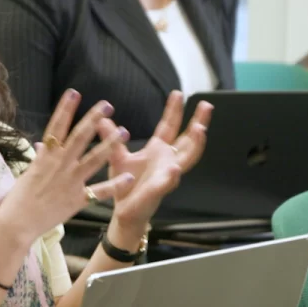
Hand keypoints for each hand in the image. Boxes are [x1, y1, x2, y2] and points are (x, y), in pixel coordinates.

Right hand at [0, 90, 134, 244]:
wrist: (17, 223)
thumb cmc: (19, 199)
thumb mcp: (28, 173)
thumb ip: (40, 157)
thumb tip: (41, 143)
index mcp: (45, 156)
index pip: (56, 127)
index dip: (65, 109)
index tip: (75, 93)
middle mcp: (59, 165)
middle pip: (79, 137)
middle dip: (94, 119)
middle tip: (108, 105)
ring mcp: (70, 181)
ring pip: (94, 159)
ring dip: (110, 144)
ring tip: (125, 131)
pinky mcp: (77, 199)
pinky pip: (100, 191)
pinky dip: (115, 185)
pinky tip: (129, 177)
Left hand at [106, 91, 210, 238]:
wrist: (124, 213)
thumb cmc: (125, 185)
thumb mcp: (116, 157)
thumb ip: (111, 138)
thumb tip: (101, 119)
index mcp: (157, 151)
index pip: (170, 126)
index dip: (174, 110)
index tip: (178, 93)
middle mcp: (167, 161)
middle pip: (187, 138)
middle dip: (198, 122)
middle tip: (206, 106)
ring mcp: (166, 175)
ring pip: (187, 158)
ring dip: (195, 144)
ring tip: (200, 130)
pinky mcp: (159, 191)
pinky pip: (167, 183)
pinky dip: (172, 176)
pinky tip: (175, 169)